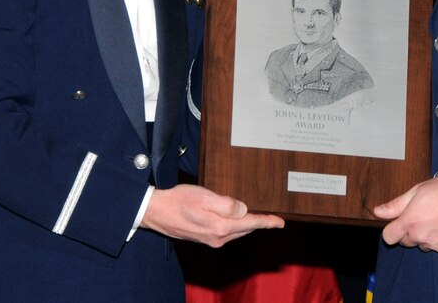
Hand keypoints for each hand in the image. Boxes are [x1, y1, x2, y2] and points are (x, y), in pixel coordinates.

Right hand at [141, 184, 283, 247]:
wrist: (156, 211)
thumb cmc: (179, 200)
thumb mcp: (205, 197)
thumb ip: (227, 204)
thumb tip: (243, 210)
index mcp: (220, 227)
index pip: (251, 224)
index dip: (267, 222)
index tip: (281, 222)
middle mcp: (218, 237)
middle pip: (246, 229)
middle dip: (259, 223)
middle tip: (273, 218)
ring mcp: (211, 240)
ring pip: (237, 231)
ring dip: (248, 225)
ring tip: (258, 217)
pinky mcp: (204, 238)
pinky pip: (227, 233)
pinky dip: (236, 226)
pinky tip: (236, 219)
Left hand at [373, 175, 437, 254]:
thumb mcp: (416, 192)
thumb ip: (395, 205)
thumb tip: (378, 212)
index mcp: (409, 222)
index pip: (388, 237)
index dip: (391, 229)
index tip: (398, 222)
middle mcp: (420, 236)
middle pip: (405, 241)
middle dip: (408, 231)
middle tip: (421, 216)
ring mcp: (434, 245)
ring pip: (422, 245)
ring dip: (424, 236)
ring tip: (436, 219)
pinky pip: (437, 248)